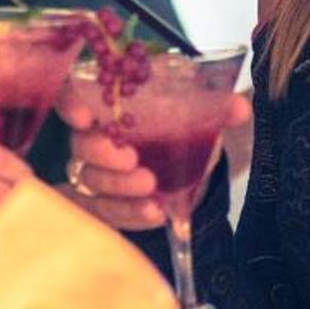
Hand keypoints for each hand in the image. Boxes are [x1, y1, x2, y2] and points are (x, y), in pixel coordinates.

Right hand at [59, 90, 252, 233]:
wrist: (191, 165)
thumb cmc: (181, 129)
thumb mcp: (199, 115)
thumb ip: (216, 108)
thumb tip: (240, 108)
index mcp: (110, 102)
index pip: (73, 94)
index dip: (70, 103)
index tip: (83, 116)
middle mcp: (95, 135)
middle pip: (79, 143)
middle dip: (102, 153)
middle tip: (130, 159)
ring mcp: (95, 173)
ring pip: (88, 181)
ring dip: (118, 188)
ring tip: (149, 190)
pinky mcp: (101, 205)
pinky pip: (102, 212)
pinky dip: (126, 214)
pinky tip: (152, 213)